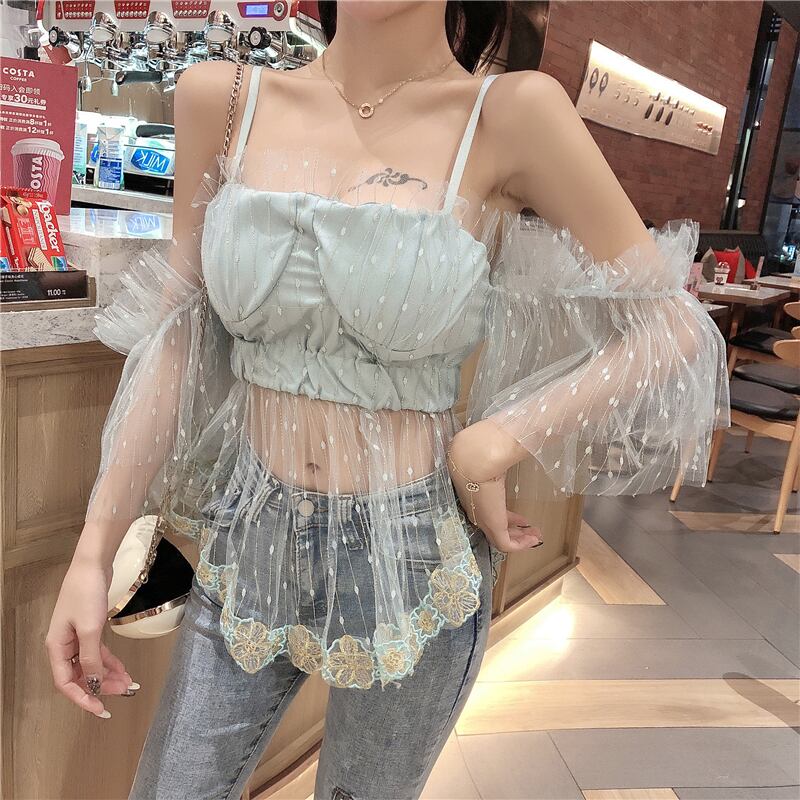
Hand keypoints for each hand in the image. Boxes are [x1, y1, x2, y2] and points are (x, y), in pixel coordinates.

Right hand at [45, 553, 136, 718]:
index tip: (100, 709)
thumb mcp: (90, 629)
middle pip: (80, 676)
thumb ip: (91, 659)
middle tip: (124, 693)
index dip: (82, 698)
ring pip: (91, 665)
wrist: (92, 564)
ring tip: (129, 683)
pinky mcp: (88, 628)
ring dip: (108, 675)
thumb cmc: (86, 593)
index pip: (65, 683)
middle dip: (101, 686)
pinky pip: (97, 652)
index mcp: (56, 647)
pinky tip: (123, 669)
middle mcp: (63, 645)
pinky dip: (110, 661)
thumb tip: (94, 683)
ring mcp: (76, 637)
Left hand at [448, 420, 542, 552]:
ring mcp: (483, 518)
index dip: (506, 516)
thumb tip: (506, 443)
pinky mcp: (492, 525)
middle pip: (494, 525)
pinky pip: (506, 544)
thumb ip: (496, 454)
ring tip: (535, 537)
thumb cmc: (482, 449)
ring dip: (519, 539)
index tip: (522, 518)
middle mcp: (475, 508)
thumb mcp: (489, 453)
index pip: (488, 509)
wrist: (475, 457)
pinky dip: (520, 545)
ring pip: (500, 537)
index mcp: (473, 491)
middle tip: (531, 531)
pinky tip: (534, 540)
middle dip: (515, 529)